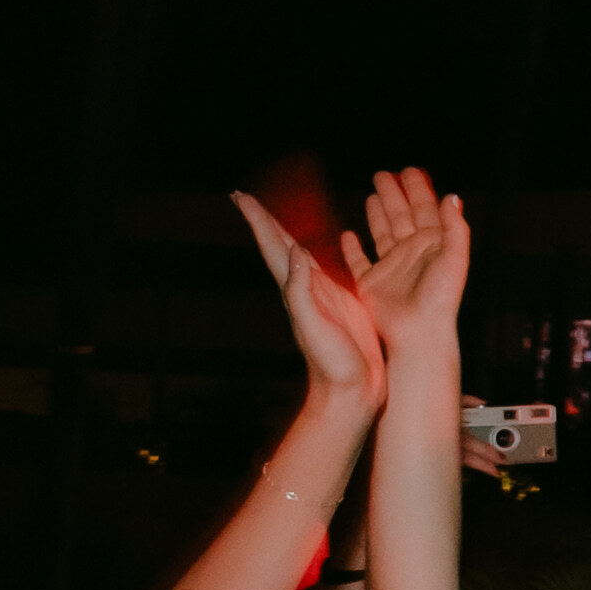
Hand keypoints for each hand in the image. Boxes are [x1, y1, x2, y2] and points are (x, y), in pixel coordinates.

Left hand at [236, 192, 384, 401]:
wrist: (350, 393)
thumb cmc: (332, 365)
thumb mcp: (314, 326)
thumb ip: (301, 292)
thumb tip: (295, 251)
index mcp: (296, 289)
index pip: (273, 246)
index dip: (258, 220)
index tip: (240, 196)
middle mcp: (304, 288)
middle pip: (280, 245)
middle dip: (264, 219)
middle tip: (245, 197)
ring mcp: (321, 296)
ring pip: (300, 253)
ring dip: (287, 231)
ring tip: (277, 214)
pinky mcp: (342, 303)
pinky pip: (327, 267)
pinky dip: (321, 250)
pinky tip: (321, 247)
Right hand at [343, 167, 474, 363]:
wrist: (419, 334)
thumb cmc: (440, 299)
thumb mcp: (454, 259)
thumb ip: (455, 228)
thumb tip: (452, 197)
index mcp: (431, 245)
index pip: (424, 209)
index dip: (417, 189)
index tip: (409, 169)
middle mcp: (411, 253)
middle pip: (401, 216)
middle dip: (394, 194)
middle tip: (382, 173)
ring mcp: (391, 268)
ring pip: (382, 233)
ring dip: (377, 213)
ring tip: (372, 194)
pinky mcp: (371, 284)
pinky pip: (359, 262)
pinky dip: (352, 249)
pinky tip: (348, 234)